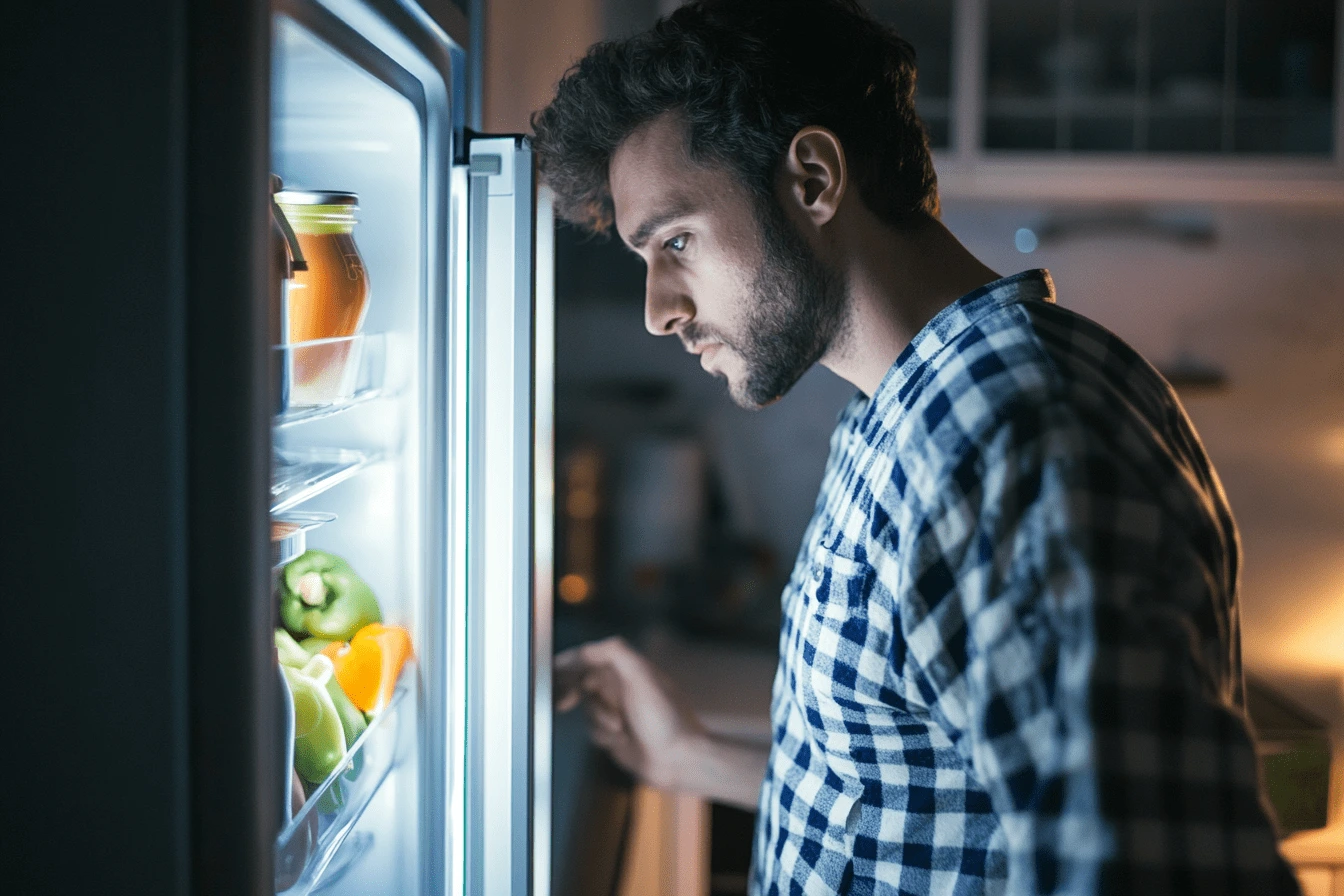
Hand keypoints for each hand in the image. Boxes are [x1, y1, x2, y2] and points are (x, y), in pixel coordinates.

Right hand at [554, 636, 707, 790]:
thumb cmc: (666, 719)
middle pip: (584, 681)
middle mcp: (624, 687)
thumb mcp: (642, 676)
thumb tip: (588, 647)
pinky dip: (602, 735)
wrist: (680, 760)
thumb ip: (616, 653)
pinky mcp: (616, 734)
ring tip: (619, 728)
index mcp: (630, 669)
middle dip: (574, 691)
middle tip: (563, 701)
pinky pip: (594, 730)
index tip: (549, 670)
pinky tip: (620, 741)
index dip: (569, 662)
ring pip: (587, 708)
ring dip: (598, 719)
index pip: (591, 657)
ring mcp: (620, 711)